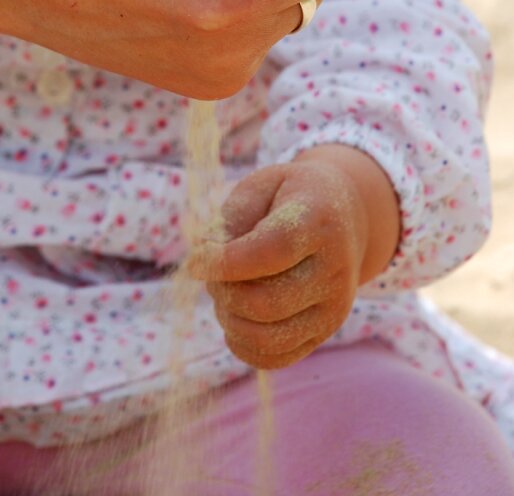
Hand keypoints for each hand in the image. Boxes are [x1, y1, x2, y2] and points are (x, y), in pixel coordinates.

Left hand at [187, 145, 400, 368]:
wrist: (346, 215)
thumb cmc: (290, 196)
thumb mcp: (261, 185)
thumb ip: (231, 219)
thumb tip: (203, 264)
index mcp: (318, 222)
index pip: (271, 252)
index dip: (225, 262)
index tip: (196, 261)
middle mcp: (334, 269)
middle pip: (266, 302)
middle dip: (224, 292)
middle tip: (212, 272)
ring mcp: (334, 306)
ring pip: (269, 338)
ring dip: (230, 320)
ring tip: (225, 292)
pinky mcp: (325, 331)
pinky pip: (276, 357)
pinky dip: (244, 346)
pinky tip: (235, 317)